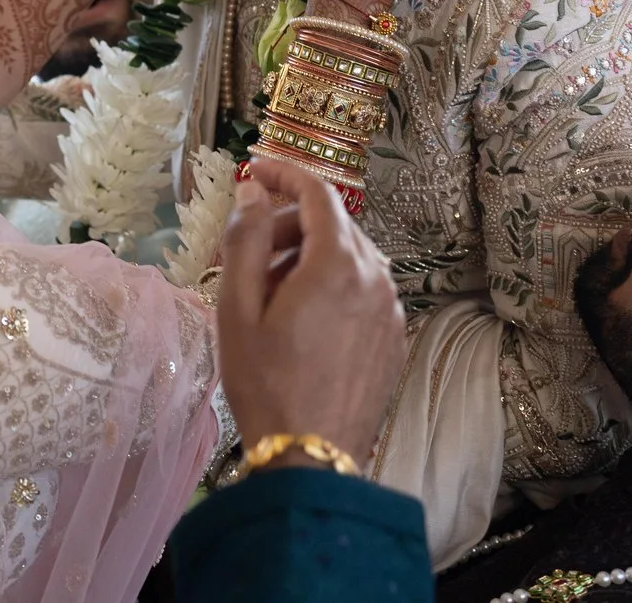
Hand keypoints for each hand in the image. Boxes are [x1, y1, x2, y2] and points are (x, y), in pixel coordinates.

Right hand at [217, 156, 406, 468]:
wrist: (311, 459)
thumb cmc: (266, 384)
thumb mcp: (237, 309)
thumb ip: (245, 239)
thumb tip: (252, 193)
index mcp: (338, 264)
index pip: (318, 192)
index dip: (283, 173)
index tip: (253, 170)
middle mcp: (376, 277)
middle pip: (333, 223)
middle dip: (288, 222)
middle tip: (245, 248)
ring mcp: (391, 309)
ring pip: (349, 256)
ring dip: (308, 255)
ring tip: (267, 291)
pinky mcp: (394, 337)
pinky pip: (362, 289)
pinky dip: (331, 284)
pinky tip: (299, 317)